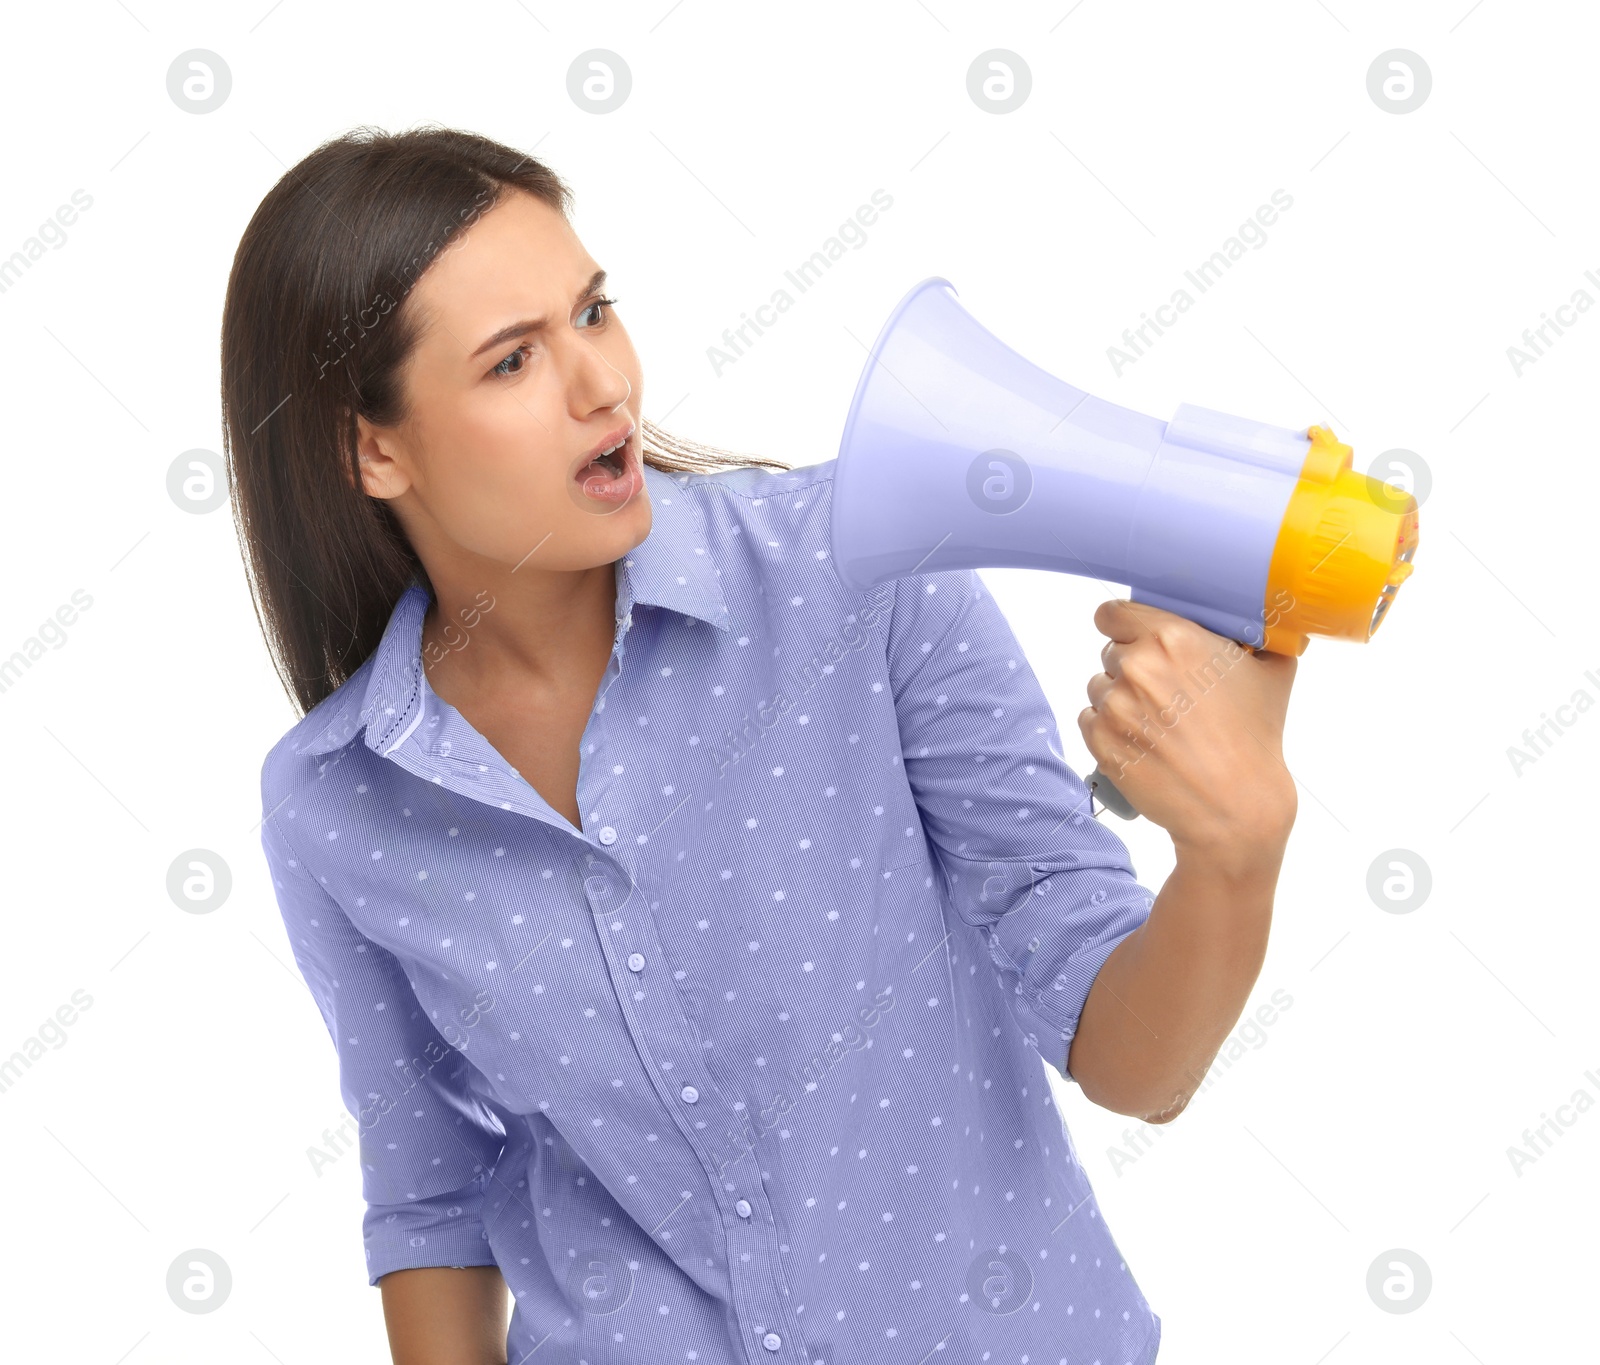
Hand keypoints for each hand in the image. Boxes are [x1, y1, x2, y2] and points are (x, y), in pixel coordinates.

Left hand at [1077, 599, 1298, 850]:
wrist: (1235, 806)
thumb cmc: (1255, 738)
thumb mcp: (1271, 671)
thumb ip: (1252, 635)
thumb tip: (1248, 620)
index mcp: (1173, 638)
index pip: (1113, 614)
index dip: (1122, 626)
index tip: (1132, 637)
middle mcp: (1137, 666)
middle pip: (1110, 652)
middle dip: (1132, 667)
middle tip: (1164, 694)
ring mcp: (1114, 704)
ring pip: (1099, 687)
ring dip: (1119, 699)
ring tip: (1158, 724)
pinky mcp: (1099, 739)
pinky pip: (1089, 719)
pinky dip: (1109, 729)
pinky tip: (1142, 743)